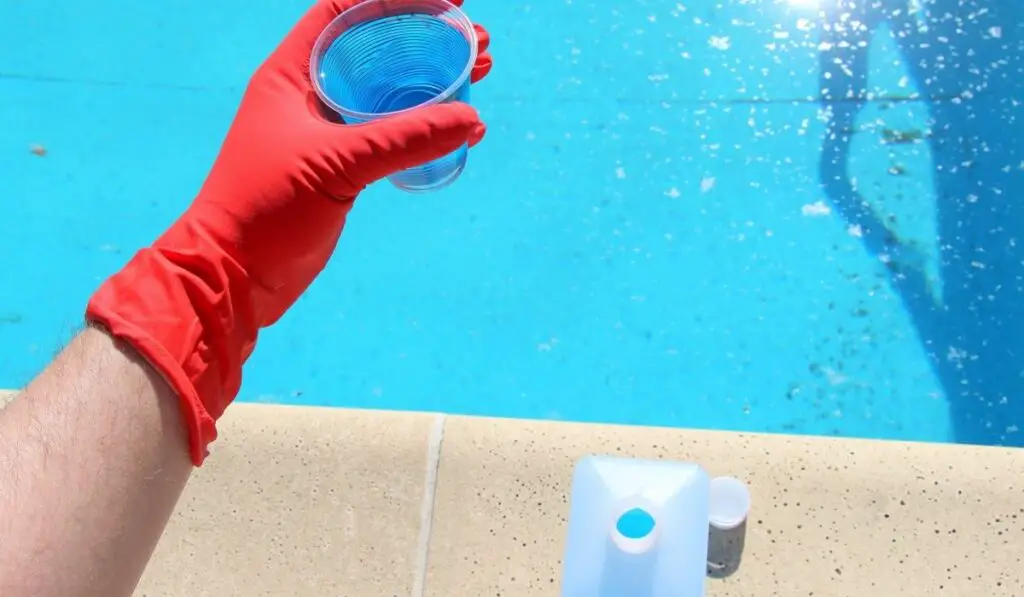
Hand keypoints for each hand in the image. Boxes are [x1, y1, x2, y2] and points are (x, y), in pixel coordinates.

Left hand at [86, 0, 492, 464]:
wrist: (235, 277)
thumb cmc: (265, 208)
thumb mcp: (337, 164)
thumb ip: (403, 139)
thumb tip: (469, 118)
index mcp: (291, 73)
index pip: (344, 12)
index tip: (448, 0)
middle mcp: (307, 94)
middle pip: (376, 47)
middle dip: (429, 38)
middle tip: (478, 42)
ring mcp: (324, 132)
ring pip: (387, 91)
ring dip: (432, 80)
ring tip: (480, 73)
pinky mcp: (338, 168)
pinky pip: (388, 132)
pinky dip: (423, 124)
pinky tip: (458, 126)